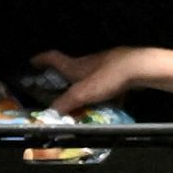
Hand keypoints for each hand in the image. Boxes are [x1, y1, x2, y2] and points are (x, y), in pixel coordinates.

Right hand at [30, 46, 172, 113]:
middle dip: (66, 77)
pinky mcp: (122, 70)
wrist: (140, 68)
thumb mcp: (83, 93)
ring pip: (92, 75)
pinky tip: (111, 102)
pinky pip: (109, 82)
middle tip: (60, 89)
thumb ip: (65, 104)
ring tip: (86, 101)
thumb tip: (48, 114)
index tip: (32, 61)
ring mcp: (107, 64)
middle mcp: (90, 62)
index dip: (42, 59)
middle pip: (73, 67)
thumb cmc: (108, 77)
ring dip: (87, 86)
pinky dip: (106, 91)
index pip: (54, 58)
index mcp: (76, 65)